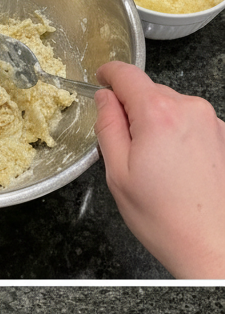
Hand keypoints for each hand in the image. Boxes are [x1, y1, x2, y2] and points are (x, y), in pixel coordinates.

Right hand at [95, 61, 224, 277]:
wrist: (210, 240)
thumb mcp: (117, 172)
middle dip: (132, 111)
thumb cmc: (161, 214)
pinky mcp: (223, 136)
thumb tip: (105, 100)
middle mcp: (190, 109)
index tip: (101, 76)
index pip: (129, 76)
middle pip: (150, 93)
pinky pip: (189, 124)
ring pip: (171, 109)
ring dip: (155, 125)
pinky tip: (172, 169)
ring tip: (151, 166)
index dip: (110, 73)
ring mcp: (211, 122)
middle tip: (122, 147)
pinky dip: (175, 137)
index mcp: (159, 114)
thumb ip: (108, 127)